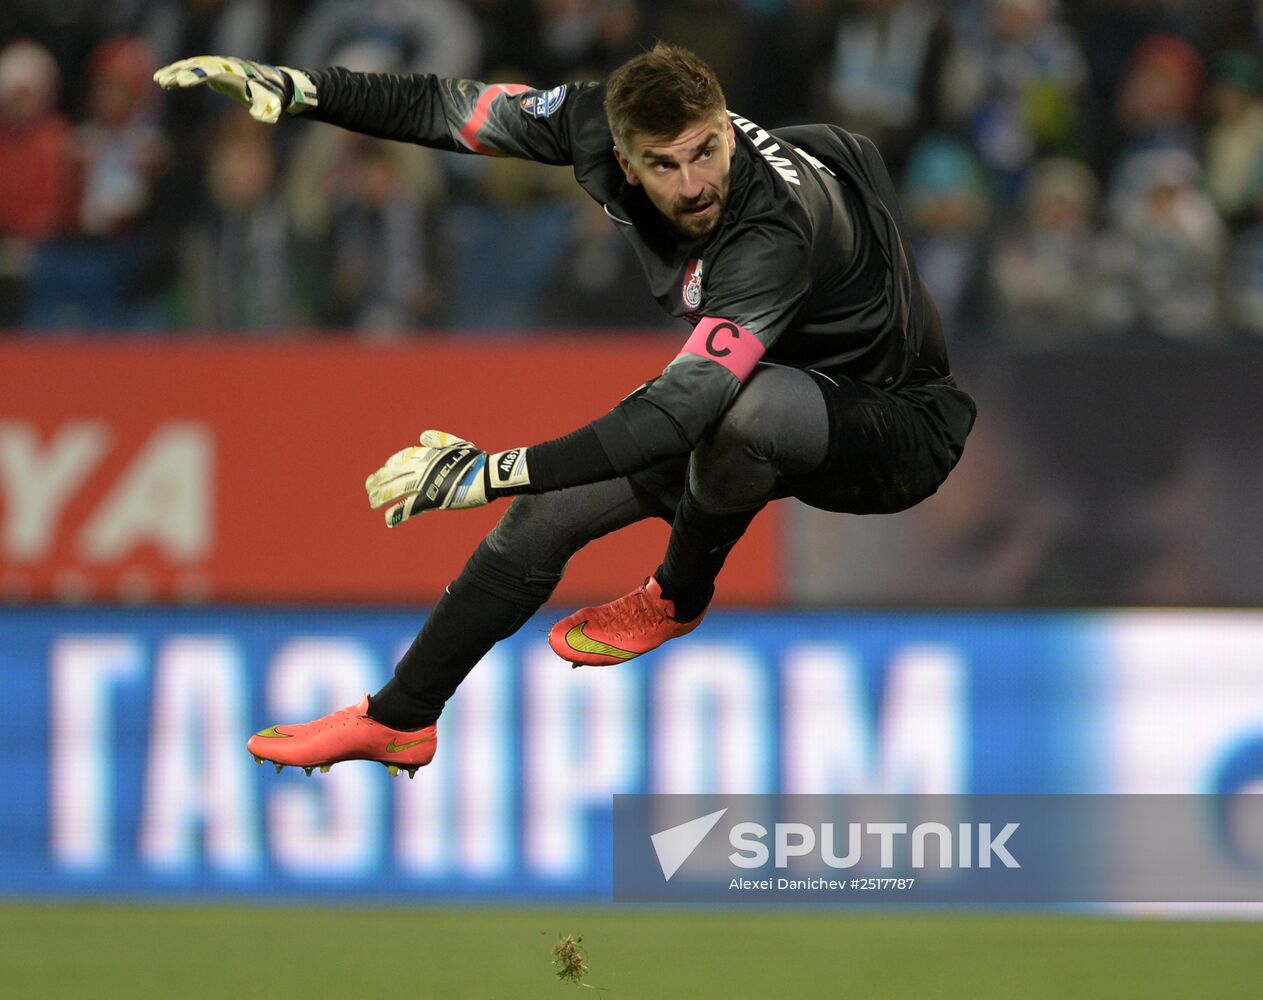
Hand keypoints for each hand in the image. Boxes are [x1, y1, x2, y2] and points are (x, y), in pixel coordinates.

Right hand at [153, 56, 317, 123]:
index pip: (212, 71)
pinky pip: (192, 70)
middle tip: (165, 81)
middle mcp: (223, 65)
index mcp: (235, 72)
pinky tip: (163, 82)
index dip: (197, 75)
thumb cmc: (270, 96)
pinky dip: (177, 74)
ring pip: (192, 65)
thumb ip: (265, 109)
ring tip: (159, 80)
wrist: (272, 85)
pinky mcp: (212, 71)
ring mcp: (217, 66)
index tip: (182, 82)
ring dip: (174, 71)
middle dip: (181, 72)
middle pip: (198, 65)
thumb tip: (262, 117)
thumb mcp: (270, 103)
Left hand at [366, 431, 490, 526]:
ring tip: (372, 502)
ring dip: (382, 496)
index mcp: (428, 454)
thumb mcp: (457, 444)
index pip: (401, 458)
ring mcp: (426, 483)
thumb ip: (440, 440)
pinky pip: (409, 508)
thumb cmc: (477, 460)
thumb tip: (423, 435)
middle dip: (379, 480)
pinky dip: (398, 514)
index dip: (390, 465)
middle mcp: (423, 467)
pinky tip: (389, 520)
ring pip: (396, 489)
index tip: (385, 470)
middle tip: (369, 488)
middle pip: (393, 473)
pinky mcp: (432, 500)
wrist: (489, 475)